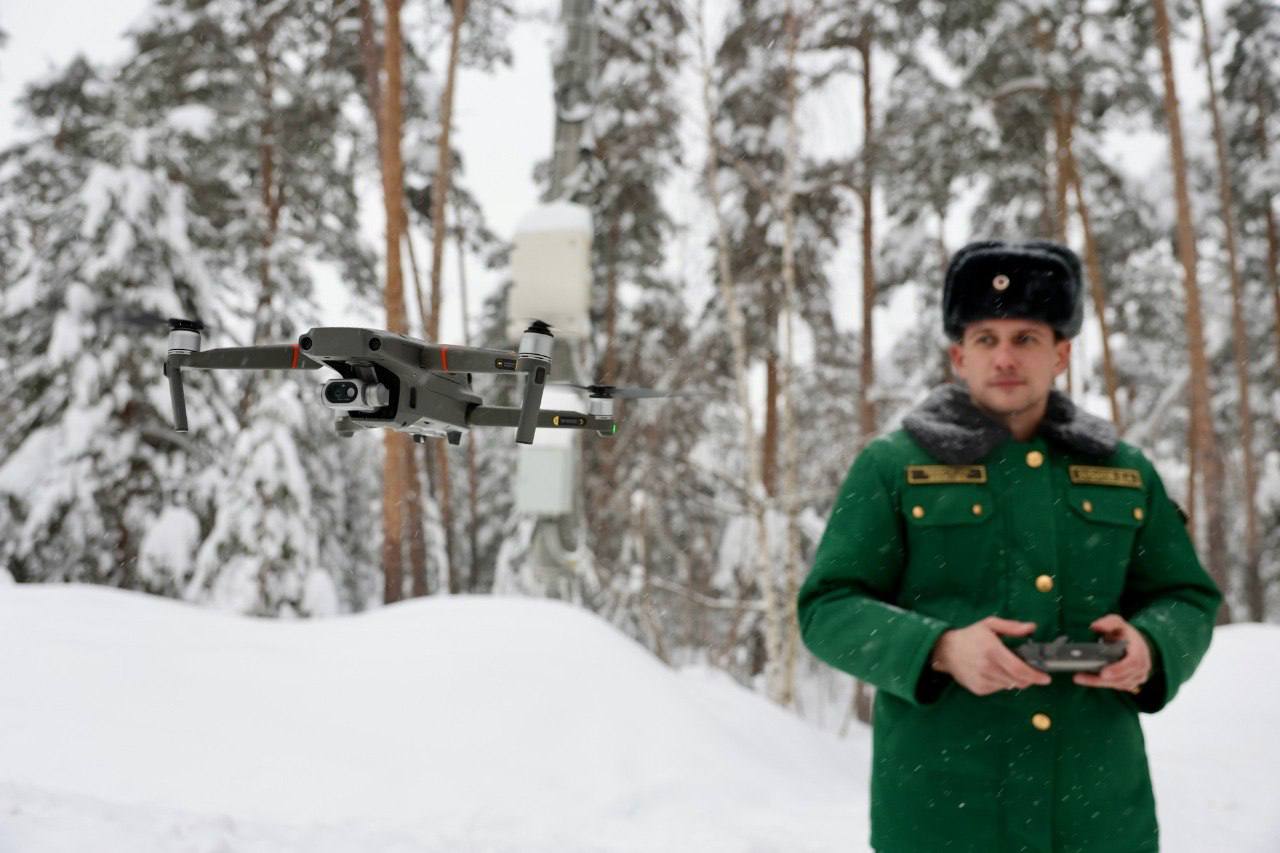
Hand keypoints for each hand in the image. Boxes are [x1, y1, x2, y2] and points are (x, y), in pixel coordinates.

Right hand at [930, 616, 1051, 695]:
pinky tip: (994, 672)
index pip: (1019, 669)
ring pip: (1010, 686)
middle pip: (1018, 681)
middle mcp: (987, 667)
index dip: (1035, 676)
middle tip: (1032, 672)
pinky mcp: (978, 688)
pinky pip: (998, 688)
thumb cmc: (969, 636)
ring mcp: (982, 680)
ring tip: (1006, 667)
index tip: (1046, 678)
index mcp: (992, 650)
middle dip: (1029, 679)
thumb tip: (1031, 627)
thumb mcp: (990, 625)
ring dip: (1015, 679)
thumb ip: (1012, 627)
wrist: (945, 650)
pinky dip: (1002, 682)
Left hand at [1073, 614, 1150, 692]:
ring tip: (1080, 678)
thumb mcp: (1118, 623)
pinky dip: (1103, 684)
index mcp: (1139, 652)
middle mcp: (1141, 667)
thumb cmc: (1126, 634)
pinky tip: (1088, 680)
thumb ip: (1108, 622)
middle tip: (1080, 677)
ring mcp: (1137, 677)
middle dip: (1100, 680)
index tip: (1103, 673)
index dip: (1118, 669)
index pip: (1132, 663)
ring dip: (1098, 683)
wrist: (1137, 644)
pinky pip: (1117, 687)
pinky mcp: (1131, 682)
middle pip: (1122, 678)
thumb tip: (1095, 626)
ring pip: (1118, 684)